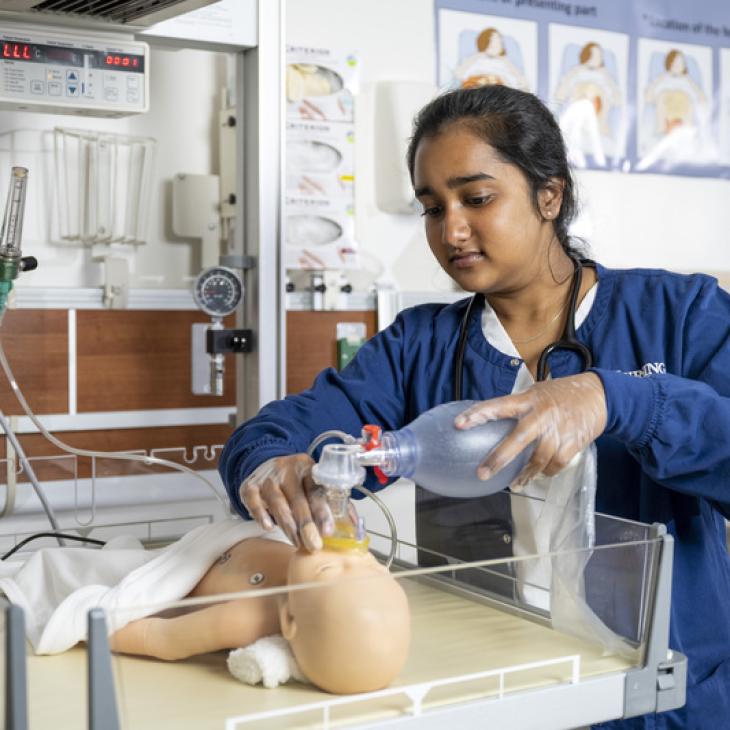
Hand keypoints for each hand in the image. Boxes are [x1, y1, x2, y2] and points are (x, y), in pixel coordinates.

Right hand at [239, 454, 332, 551]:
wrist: (266, 464)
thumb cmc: (295, 480)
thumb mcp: (314, 483)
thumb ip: (333, 502)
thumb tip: (354, 526)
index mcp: (307, 467)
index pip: (316, 489)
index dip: (323, 511)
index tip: (328, 531)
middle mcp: (286, 470)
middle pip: (298, 498)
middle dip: (307, 524)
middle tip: (314, 545)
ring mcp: (267, 477)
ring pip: (277, 502)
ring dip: (288, 525)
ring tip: (298, 543)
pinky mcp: (250, 486)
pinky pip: (253, 501)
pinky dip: (261, 515)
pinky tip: (269, 527)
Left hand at [454, 373, 606, 489]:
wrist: (598, 395)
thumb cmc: (561, 394)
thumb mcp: (535, 393)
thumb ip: (516, 407)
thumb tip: (491, 420)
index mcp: (527, 400)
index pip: (497, 406)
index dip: (477, 415)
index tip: (458, 424)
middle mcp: (540, 415)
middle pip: (516, 439)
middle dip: (498, 459)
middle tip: (482, 473)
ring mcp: (557, 430)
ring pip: (537, 458)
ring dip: (525, 474)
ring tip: (515, 483)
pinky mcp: (573, 443)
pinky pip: (555, 464)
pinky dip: (546, 472)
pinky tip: (540, 474)